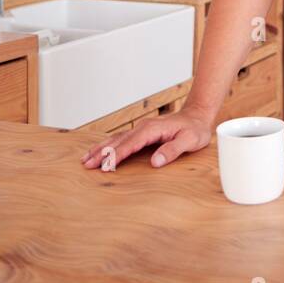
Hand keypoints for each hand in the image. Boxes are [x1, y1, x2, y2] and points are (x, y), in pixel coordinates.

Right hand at [81, 110, 213, 170]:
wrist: (198, 116)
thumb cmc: (195, 129)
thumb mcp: (190, 140)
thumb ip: (173, 150)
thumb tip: (155, 162)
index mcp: (152, 130)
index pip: (130, 144)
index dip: (116, 156)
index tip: (104, 166)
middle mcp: (143, 127)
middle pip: (118, 141)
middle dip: (101, 153)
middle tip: (86, 165)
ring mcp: (141, 129)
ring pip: (116, 139)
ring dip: (100, 149)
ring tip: (85, 159)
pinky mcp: (142, 133)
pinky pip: (121, 139)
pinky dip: (108, 145)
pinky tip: (100, 151)